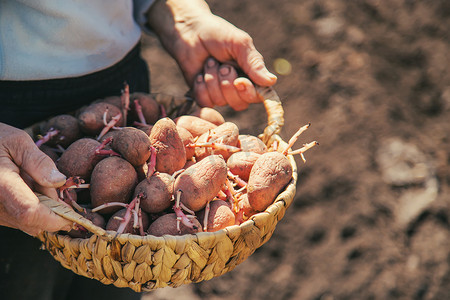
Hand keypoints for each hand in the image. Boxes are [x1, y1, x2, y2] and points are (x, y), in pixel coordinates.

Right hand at [0, 123, 72, 235]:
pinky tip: (28, 189)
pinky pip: (17, 219)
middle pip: (31, 222)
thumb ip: (39, 162)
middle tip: (60, 193)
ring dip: (42, 210)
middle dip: (53, 213)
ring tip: (36, 183)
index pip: (30, 212)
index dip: (55, 218)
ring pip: (26, 224)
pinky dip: (31, 209)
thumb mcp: (17, 141)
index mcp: (0, 182)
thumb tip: (59, 182)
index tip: (73, 215)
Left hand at [147, 0, 276, 109]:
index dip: (249, 93)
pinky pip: (205, 102)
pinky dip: (201, 86)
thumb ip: (254, 63)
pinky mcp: (203, 95)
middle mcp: (237, 88)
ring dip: (212, 80)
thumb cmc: (217, 34)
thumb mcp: (239, 44)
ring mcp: (220, 94)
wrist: (190, 32)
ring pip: (221, 101)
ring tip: (209, 63)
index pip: (258, 96)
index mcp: (251, 76)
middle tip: (222, 65)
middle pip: (240, 104)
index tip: (240, 81)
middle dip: (227, 83)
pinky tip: (199, 74)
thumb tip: (271, 81)